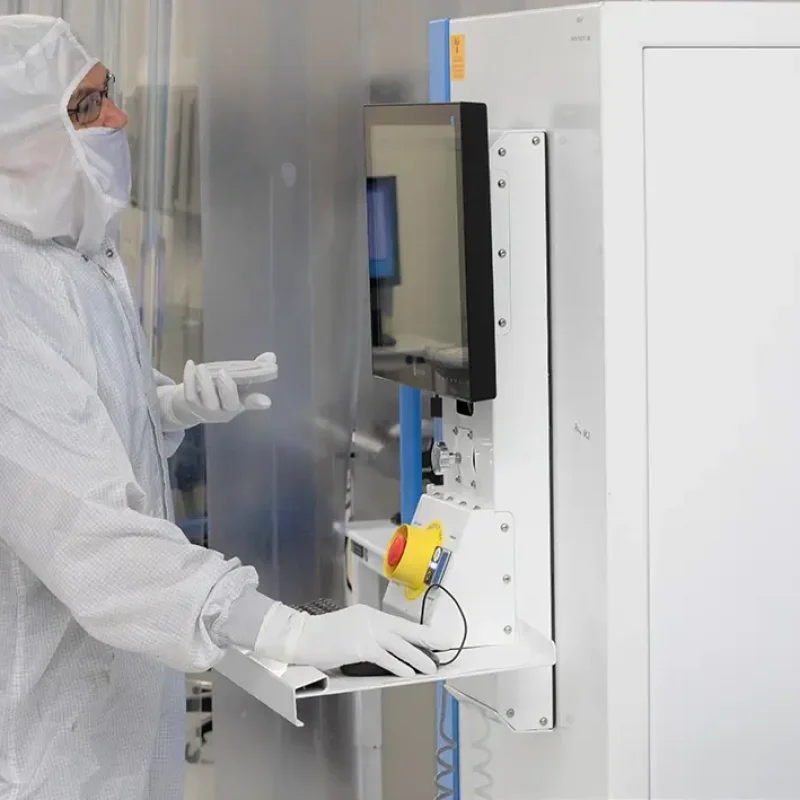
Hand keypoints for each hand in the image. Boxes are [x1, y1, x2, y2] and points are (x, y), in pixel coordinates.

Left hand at [164, 353, 275, 427]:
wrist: (193, 405)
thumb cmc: (220, 392)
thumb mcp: (237, 383)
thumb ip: (253, 370)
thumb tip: (271, 356)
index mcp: (237, 405)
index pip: (249, 403)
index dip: (256, 402)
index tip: (266, 401)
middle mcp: (223, 412)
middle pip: (228, 404)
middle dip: (226, 388)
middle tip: (223, 372)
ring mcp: (206, 410)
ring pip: (207, 399)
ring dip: (205, 382)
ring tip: (202, 367)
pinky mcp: (190, 405)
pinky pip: (190, 393)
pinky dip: (189, 378)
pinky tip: (190, 364)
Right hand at [254, 603, 456, 677]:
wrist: (300, 637)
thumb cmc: (321, 637)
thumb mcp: (348, 629)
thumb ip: (367, 636)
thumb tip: (388, 651)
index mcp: (368, 614)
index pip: (399, 623)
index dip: (418, 631)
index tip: (434, 636)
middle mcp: (370, 619)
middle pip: (406, 630)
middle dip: (427, 638)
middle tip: (445, 643)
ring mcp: (365, 631)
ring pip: (400, 645)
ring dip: (418, 657)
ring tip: (431, 666)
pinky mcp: (359, 646)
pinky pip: (386, 657)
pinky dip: (399, 665)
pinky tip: (409, 673)